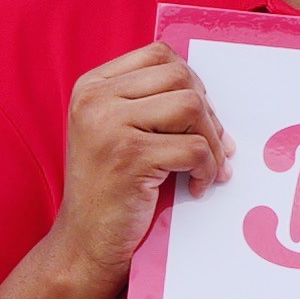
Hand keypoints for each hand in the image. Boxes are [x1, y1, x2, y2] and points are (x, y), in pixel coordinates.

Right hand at [48, 45, 230, 287]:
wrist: (85, 244)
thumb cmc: (112, 190)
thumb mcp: (121, 133)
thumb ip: (151, 105)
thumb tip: (212, 98)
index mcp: (93, 86)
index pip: (160, 55)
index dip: (192, 84)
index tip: (198, 121)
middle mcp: (95, 99)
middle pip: (181, 76)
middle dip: (209, 114)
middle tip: (214, 149)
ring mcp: (108, 125)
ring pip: (191, 106)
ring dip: (212, 142)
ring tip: (208, 170)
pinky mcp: (128, 155)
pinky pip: (194, 148)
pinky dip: (207, 170)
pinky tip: (195, 189)